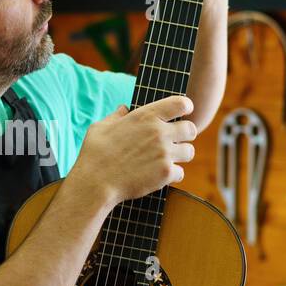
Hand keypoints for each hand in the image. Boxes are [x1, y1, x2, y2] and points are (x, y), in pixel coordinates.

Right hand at [70, 96, 197, 205]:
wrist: (95, 182)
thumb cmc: (94, 154)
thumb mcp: (101, 127)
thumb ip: (116, 116)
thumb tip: (123, 109)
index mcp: (146, 116)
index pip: (181, 103)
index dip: (185, 107)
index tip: (183, 113)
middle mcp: (159, 132)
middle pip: (191, 129)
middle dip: (185, 135)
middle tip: (175, 141)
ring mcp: (164, 153)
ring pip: (189, 152)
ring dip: (180, 156)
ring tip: (168, 160)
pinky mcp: (165, 173)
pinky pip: (180, 173)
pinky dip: (172, 176)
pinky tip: (159, 176)